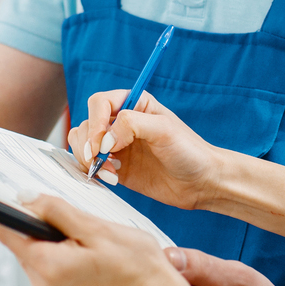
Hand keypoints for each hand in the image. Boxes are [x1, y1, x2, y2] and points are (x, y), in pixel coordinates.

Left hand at [0, 195, 243, 285]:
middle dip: (28, 218)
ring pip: (34, 252)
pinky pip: (47, 264)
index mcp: (48, 267)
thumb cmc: (138, 266)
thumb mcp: (97, 228)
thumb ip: (57, 212)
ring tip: (72, 220)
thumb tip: (25, 197)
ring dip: (45, 233)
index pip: (7, 233)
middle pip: (21, 242)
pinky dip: (55, 248)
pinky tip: (77, 239)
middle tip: (40, 194)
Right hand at [68, 92, 222, 209]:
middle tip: (100, 160)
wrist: (201, 182)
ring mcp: (117, 145)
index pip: (99, 103)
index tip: (100, 144)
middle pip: (86, 123)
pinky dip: (93, 171)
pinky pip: (90, 165)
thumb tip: (104, 139)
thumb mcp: (164, 129)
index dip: (95, 122)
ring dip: (88, 158)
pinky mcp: (115, 167)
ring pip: (83, 144)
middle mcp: (122, 122)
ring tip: (108, 172)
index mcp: (134, 103)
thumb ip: (131, 124)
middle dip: (88, 143)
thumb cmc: (189, 150)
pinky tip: (111, 179)